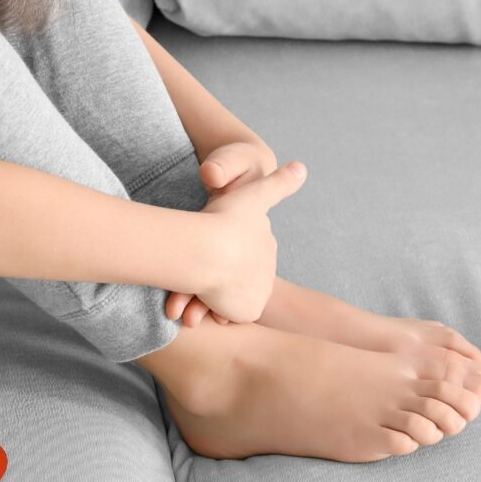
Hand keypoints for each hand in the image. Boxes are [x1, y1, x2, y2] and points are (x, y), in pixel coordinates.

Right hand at [167, 141, 279, 326]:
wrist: (211, 252)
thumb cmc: (226, 218)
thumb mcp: (254, 194)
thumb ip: (278, 184)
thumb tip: (302, 167)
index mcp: (264, 243)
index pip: (237, 250)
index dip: (214, 251)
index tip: (196, 251)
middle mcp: (265, 267)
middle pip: (230, 275)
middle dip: (208, 281)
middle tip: (182, 280)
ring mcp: (259, 290)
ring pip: (223, 295)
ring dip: (199, 300)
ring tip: (178, 305)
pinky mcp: (250, 310)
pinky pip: (224, 313)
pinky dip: (205, 311)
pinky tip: (188, 311)